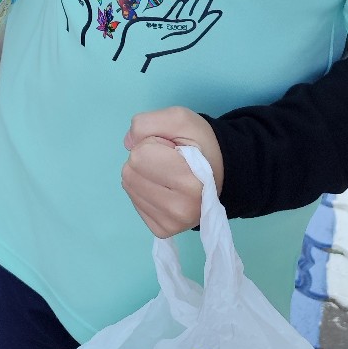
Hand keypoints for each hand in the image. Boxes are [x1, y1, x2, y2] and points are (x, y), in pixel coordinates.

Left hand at [121, 107, 223, 237]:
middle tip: (168, 159)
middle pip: (129, 173)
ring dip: (142, 173)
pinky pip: (134, 201)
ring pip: (129, 187)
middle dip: (144, 158)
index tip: (171, 148)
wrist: (220, 171)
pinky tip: (163, 186)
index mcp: (190, 183)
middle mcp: (181, 210)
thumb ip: (147, 123)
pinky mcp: (162, 230)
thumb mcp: (178, 118)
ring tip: (167, 172)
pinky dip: (144, 188)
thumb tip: (127, 144)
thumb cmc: (199, 144)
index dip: (152, 143)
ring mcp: (171, 224)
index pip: (138, 156)